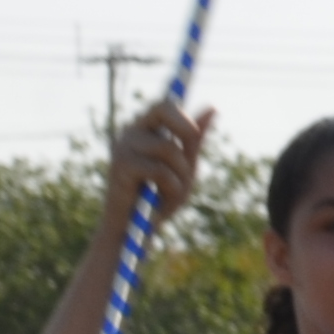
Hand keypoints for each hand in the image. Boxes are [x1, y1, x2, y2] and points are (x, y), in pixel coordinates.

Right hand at [107, 102, 213, 222]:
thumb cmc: (161, 197)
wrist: (137, 229)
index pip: (165, 104)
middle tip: (190, 160)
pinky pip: (160, 170)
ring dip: (181, 174)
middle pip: (163, 109)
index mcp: (148, 128)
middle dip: (186, 130)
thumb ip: (195, 140)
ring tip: (172, 191)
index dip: (184, 113)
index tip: (195, 133)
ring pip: (168, 148)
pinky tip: (161, 200)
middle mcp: (133, 131)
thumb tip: (213, 107)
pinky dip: (170, 188)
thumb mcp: (185, 167)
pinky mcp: (121, 165)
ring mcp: (124, 146)